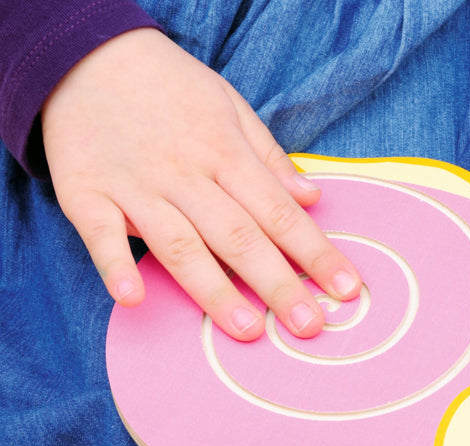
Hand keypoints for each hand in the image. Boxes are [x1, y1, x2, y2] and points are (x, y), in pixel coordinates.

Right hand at [41, 28, 360, 340]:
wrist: (86, 56)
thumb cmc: (170, 88)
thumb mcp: (231, 108)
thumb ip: (271, 159)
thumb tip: (313, 198)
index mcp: (226, 153)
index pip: (281, 214)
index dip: (316, 254)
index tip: (347, 289)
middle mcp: (186, 174)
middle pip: (240, 238)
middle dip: (279, 285)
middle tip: (309, 326)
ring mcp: (136, 187)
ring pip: (181, 246)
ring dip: (215, 291)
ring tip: (248, 329)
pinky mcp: (87, 195)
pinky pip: (101, 236)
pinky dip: (116, 267)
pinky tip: (134, 298)